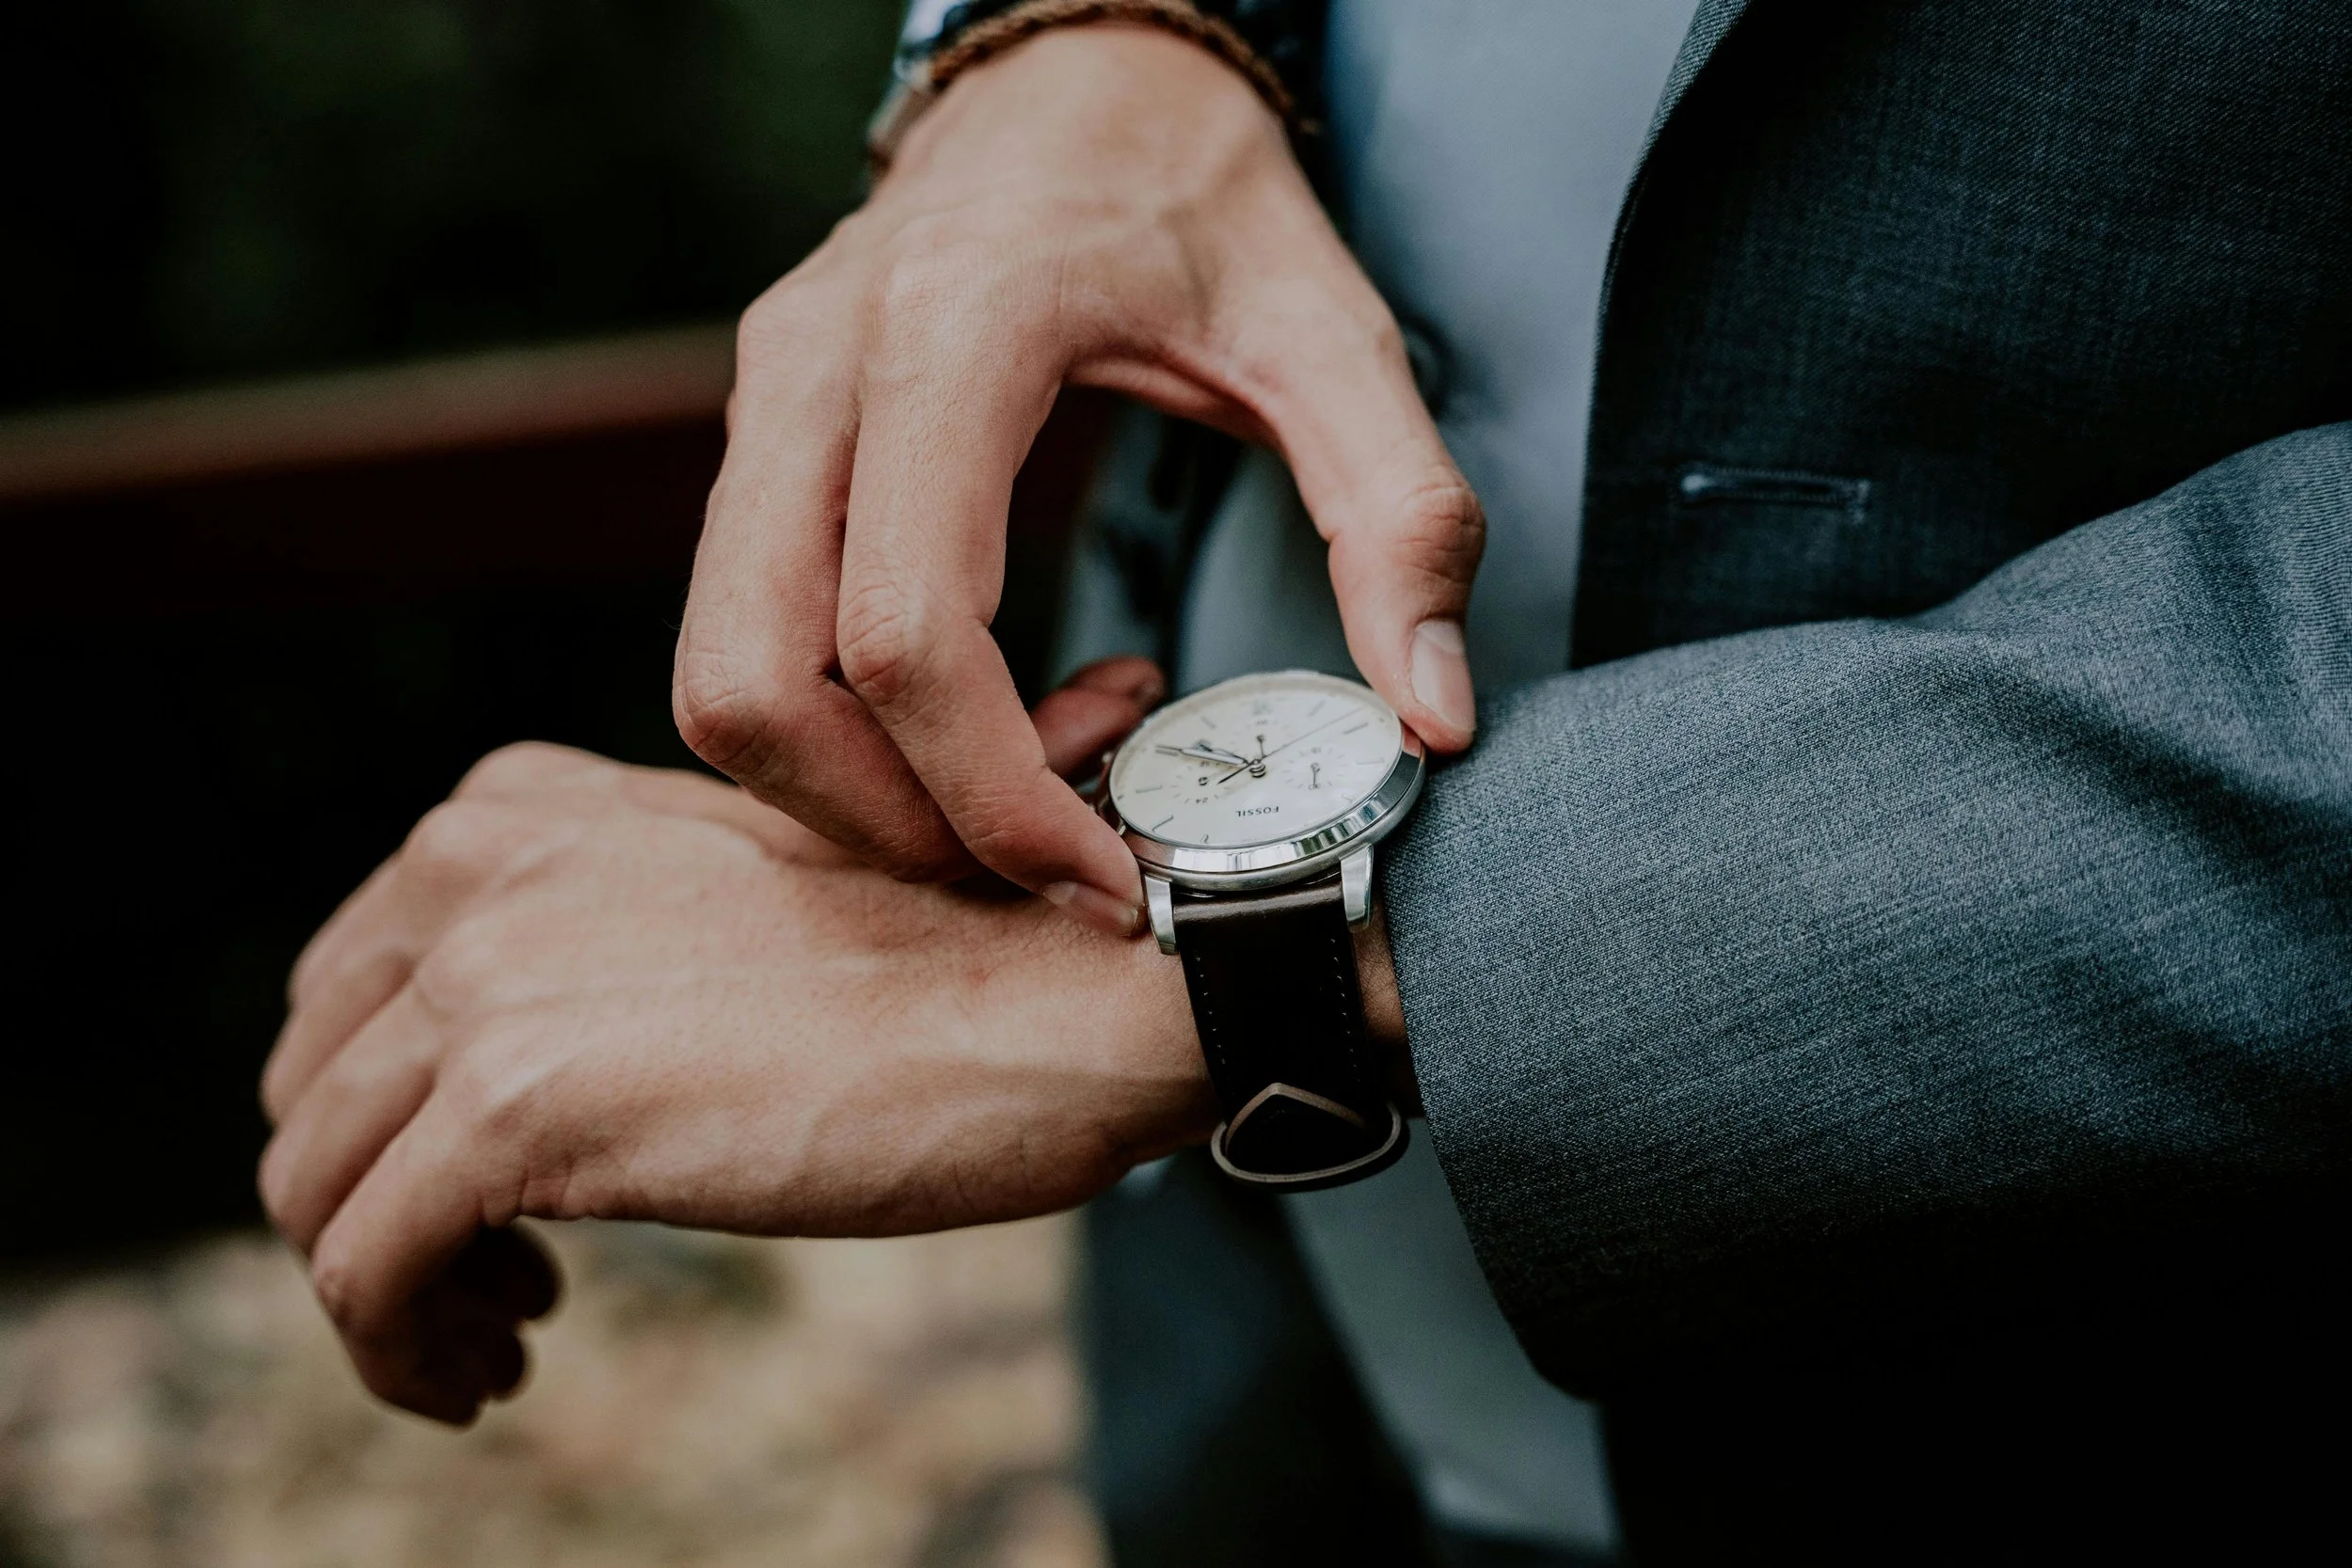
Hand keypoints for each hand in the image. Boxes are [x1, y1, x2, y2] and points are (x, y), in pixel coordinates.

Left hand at [256, 736, 1210, 1425]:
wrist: (1065, 995)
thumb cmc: (950, 966)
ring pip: (314, 1184)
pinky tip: (488, 1376)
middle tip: (492, 1277)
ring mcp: (488, 980)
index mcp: (520, 809)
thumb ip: (601, 933)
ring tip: (497, 1334)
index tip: (476, 1191)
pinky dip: (396, 1350)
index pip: (350, 980)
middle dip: (372, 1196)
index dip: (386, 1107)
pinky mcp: (517, 1107)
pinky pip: (359, 1270)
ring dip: (387, 1290)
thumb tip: (529, 1064)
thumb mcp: (731, 900)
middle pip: (313, 1083)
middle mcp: (477, 869)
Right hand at [674, 24, 1483, 937]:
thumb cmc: (1199, 197)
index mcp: (954, 335)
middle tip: (1063, 844)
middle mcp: (816, 374)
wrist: (1078, 78)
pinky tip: (1001, 699)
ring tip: (1043, 757)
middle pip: (756, 683)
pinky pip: (745, 641)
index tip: (1110, 872)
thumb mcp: (1337, 335)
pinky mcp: (754, 445)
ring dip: (866, 788)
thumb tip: (1434, 720)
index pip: (905, 630)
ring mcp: (762, 408)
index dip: (994, 794)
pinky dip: (853, 729)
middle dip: (904, 822)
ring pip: (723, 680)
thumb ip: (1403, 518)